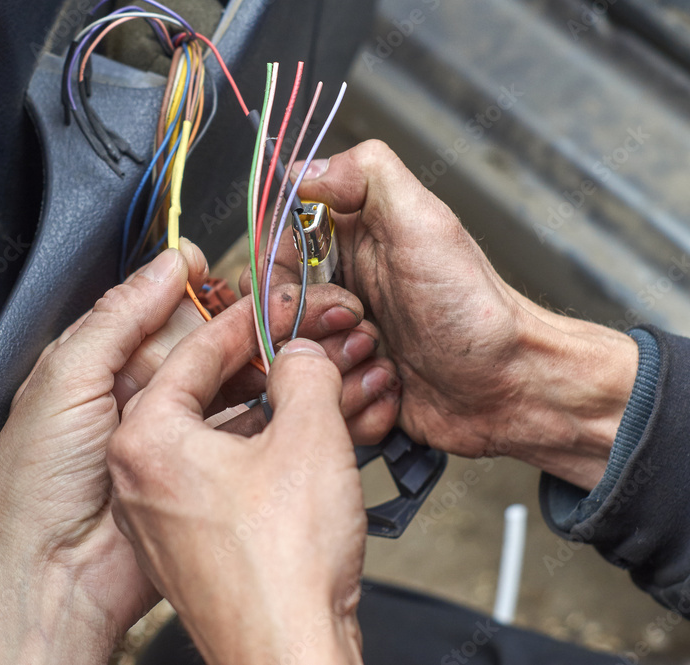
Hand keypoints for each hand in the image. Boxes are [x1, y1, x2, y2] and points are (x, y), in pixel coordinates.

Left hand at [0, 241, 385, 663]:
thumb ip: (117, 318)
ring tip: (295, 350)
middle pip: (202, 352)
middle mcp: (138, 402)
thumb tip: (165, 267)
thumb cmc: (41, 488)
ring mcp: (175, 443)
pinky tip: (292, 399)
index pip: (159, 317)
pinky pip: (245, 436)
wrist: (59, 581)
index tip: (232, 280)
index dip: (197, 295)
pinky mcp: (206, 482)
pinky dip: (272, 416)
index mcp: (100, 370)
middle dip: (240, 332)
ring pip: (230, 390)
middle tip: (281, 315)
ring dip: (263, 370)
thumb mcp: (66, 381)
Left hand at [108, 296, 380, 664]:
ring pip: (217, 436)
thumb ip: (302, 375)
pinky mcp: (186, 543)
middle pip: (203, 392)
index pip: (194, 354)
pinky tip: (300, 445)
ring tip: (315, 394)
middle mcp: (138, 470)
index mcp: (144, 435)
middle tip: (299, 348)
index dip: (244, 323)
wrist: (280, 659)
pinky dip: (259, 455)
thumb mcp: (304, 440)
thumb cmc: (275, 569)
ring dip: (269, 412)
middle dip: (261, 367)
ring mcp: (159, 512)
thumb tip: (300, 354)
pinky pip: (221, 477)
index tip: (273, 308)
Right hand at [292, 140, 638, 488]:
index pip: (265, 258)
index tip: (322, 295)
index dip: (279, 285)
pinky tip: (392, 390)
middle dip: (314, 334)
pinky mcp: (350, 390)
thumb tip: (302, 167)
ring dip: (340, 374)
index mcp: (342, 244)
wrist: (514, 384)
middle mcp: (334, 292)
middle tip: (367, 330)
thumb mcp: (425, 222)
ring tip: (387, 364)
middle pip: (270, 319)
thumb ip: (365, 174)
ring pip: (291, 370)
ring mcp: (339, 344)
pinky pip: (320, 407)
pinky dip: (355, 406)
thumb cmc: (475, 307)